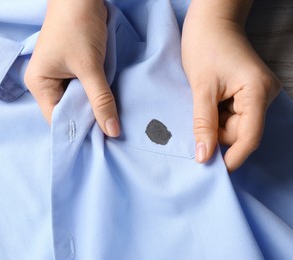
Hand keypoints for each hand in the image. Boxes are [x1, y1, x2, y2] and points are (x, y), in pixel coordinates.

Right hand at [24, 0, 119, 136]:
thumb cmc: (78, 27)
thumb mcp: (90, 66)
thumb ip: (101, 100)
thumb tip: (112, 131)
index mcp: (40, 84)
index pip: (57, 118)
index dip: (77, 131)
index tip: (98, 143)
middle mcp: (46, 83)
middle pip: (67, 112)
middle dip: (87, 121)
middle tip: (109, 135)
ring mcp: (59, 76)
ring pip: (78, 101)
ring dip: (93, 108)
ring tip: (110, 123)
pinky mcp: (73, 69)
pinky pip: (84, 89)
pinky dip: (95, 95)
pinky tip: (108, 104)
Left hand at [182, 3, 280, 171]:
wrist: (210, 22)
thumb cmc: (205, 46)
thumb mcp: (201, 88)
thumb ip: (203, 123)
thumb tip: (204, 157)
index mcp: (257, 91)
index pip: (249, 136)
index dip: (232, 157)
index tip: (213, 171)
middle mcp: (264, 94)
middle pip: (240, 132)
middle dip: (216, 134)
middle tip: (193, 127)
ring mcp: (257, 94)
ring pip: (234, 126)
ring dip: (214, 125)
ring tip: (200, 106)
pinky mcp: (247, 93)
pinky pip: (232, 115)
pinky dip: (216, 117)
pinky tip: (205, 105)